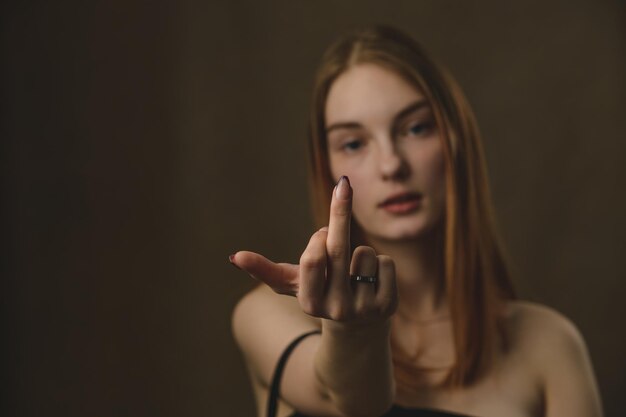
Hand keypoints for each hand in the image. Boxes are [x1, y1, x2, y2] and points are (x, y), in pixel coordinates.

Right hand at [230, 176, 397, 323]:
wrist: (358, 328)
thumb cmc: (320, 293)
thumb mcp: (292, 283)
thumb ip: (264, 270)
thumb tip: (234, 256)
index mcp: (309, 303)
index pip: (313, 259)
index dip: (318, 238)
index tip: (322, 233)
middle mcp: (336, 309)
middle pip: (339, 250)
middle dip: (340, 212)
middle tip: (343, 184)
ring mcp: (364, 308)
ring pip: (366, 253)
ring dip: (362, 252)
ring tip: (356, 271)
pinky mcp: (388, 305)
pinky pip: (386, 263)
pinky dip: (381, 263)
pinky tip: (373, 279)